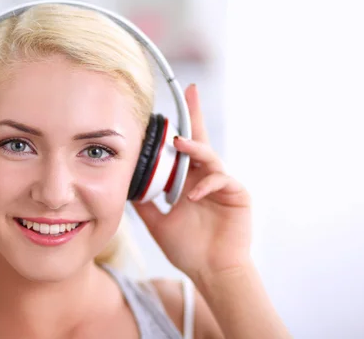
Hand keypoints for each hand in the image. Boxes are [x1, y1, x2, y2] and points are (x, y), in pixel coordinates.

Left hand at [133, 84, 251, 281]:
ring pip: (210, 157)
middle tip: (191, 91)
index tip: (173, 103)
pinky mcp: (237, 195)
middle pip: (201, 141)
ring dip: (195, 149)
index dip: (180, 125)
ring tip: (180, 144)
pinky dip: (206, 185)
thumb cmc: (188, 248)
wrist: (210, 271)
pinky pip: (222, 181)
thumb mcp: (158, 223)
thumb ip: (145, 204)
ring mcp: (223, 185)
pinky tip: (191, 195)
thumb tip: (126, 187)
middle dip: (195, 115)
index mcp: (189, 181)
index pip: (183, 149)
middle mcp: (206, 178)